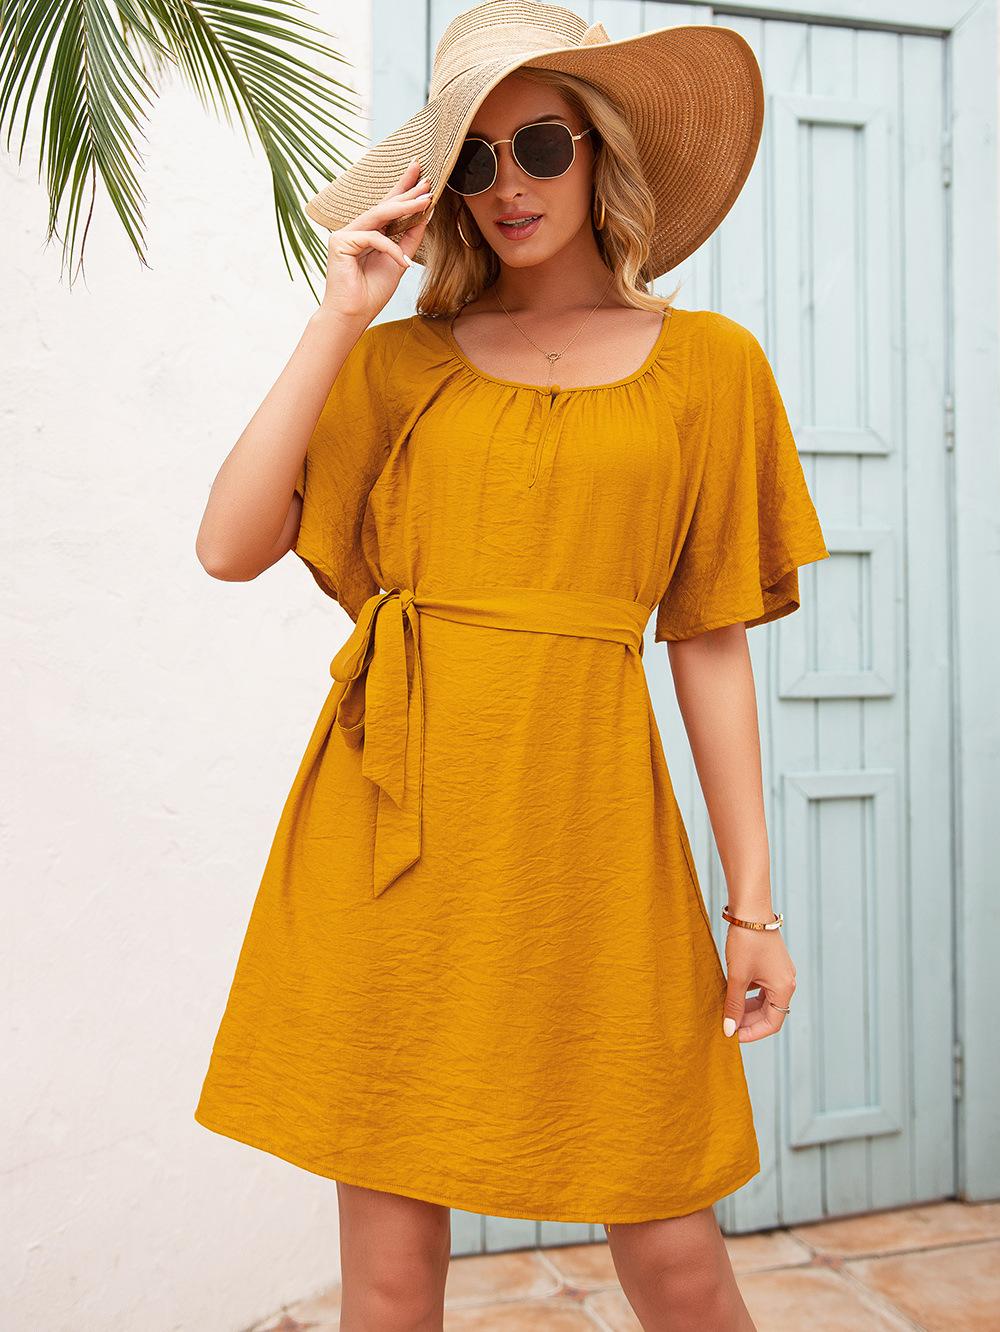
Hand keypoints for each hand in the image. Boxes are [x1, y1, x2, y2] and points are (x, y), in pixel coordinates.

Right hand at [319, 158, 433, 321]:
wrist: (354, 316)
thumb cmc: (372, 292)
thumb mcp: (400, 260)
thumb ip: (410, 238)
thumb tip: (426, 213)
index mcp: (369, 234)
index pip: (388, 208)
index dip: (404, 190)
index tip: (423, 177)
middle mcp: (355, 230)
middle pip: (384, 205)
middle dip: (406, 191)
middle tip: (427, 178)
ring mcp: (345, 234)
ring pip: (379, 215)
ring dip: (405, 207)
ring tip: (426, 200)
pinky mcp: (339, 242)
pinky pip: (373, 238)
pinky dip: (391, 249)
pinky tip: (404, 262)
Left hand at [721, 922, 795, 1041]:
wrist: (750, 909)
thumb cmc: (746, 942)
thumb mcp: (737, 977)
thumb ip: (734, 1005)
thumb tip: (729, 1031)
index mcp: (784, 988)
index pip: (772, 1023)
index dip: (752, 1033)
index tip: (732, 1037)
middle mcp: (787, 982)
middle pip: (769, 1013)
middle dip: (748, 1021)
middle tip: (727, 1026)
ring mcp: (781, 973)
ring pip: (765, 1000)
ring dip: (747, 1008)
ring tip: (727, 1011)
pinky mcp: (772, 964)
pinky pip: (762, 988)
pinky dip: (748, 994)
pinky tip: (731, 993)